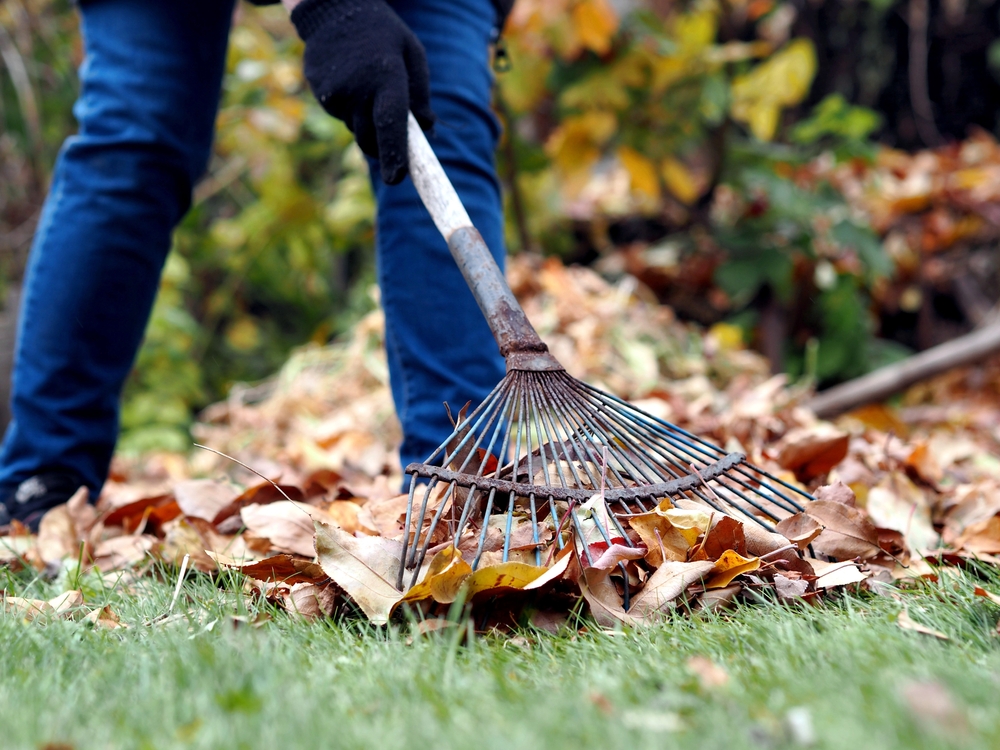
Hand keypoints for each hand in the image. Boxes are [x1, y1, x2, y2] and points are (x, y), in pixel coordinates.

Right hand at [290, 0, 434, 184]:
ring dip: (366, 122)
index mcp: (386, 77)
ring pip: (356, 130)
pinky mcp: (321, 94)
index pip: (391, 124)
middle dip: (383, 145)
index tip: (396, 178)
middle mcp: (358, 89)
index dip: (394, 155)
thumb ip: (421, 93)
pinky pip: (341, 116)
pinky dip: (350, 110)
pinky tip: (351, 82)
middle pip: (371, 139)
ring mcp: (335, 93)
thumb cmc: (384, 34)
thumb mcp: (412, 53)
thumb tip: (427, 130)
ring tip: (368, 86)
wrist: (334, 8)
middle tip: (390, 130)